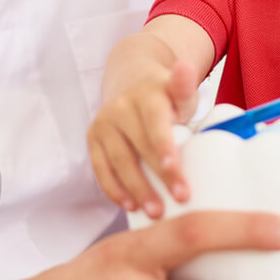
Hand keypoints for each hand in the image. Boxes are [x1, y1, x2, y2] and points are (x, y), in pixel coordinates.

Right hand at [88, 59, 199, 217]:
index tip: (174, 167)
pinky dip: (114, 189)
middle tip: (180, 198)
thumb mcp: (179, 90)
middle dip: (160, 175)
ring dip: (137, 189)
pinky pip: (101, 168)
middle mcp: (121, 107)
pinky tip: (130, 205)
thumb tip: (187, 68)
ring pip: (119, 161)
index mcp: (147, 94)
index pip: (154, 121)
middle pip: (139, 145)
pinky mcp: (93, 138)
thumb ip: (184, 85)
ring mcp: (104, 123)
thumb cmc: (165, 97)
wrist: (132, 85)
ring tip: (156, 212)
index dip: (162, 145)